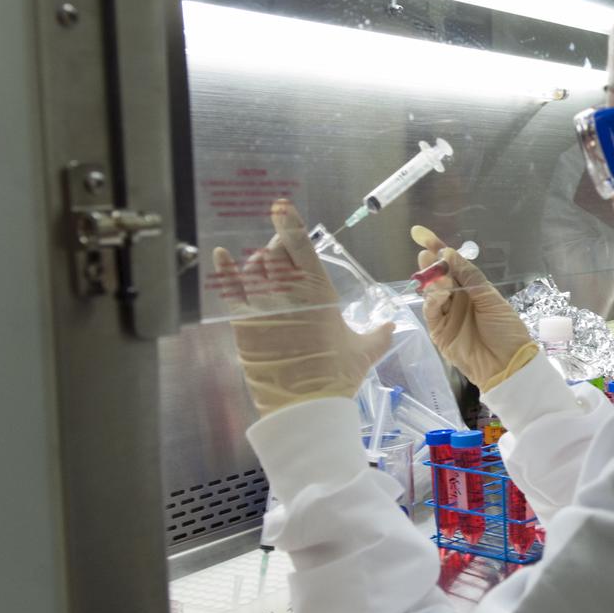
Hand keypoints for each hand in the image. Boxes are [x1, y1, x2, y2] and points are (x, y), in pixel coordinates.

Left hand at [212, 200, 393, 416]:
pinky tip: (221, 255)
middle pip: (275, 253)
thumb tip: (392, 326)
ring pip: (254, 268)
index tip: (281, 208)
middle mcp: (289, 291)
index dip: (290, 223)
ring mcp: (263, 304)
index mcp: (320, 291)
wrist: (305, 405)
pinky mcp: (242, 322)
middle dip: (278, 249)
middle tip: (282, 255)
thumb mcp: (365, 351)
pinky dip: (225, 269)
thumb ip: (379, 334)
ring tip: (265, 270)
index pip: (300, 245)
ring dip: (259, 264)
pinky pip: (230, 288)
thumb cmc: (337, 376)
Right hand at [411, 225, 535, 389]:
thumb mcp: (491, 298)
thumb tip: (449, 253)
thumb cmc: (505, 329)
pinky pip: (432, 312)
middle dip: (430, 263)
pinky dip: (433, 300)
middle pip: (438, 276)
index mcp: (472, 288)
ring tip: (435, 272)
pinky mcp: (439, 332)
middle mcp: (457, 299)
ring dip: (432, 281)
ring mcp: (446, 315)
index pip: (452, 264)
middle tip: (425, 252)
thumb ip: (470, 277)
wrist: (508, 364)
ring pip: (432, 292)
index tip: (420, 233)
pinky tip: (439, 292)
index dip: (437, 248)